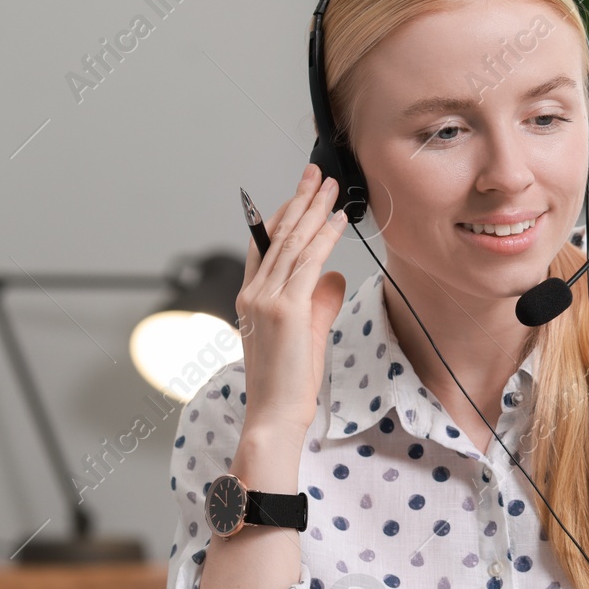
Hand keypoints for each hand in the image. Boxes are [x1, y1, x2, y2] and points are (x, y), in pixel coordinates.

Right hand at [237, 163, 347, 435]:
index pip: (264, 246)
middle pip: (278, 236)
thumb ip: (318, 303)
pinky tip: (337, 220)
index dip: (282, 215)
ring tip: (330, 186)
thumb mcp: (306, 335)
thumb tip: (333, 276)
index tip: (300, 193)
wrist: (276, 414)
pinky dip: (323, 238)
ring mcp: (266, 299)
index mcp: (251, 299)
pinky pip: (308, 263)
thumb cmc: (288, 384)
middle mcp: (254, 293)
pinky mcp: (286, 309)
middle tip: (316, 173)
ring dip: (314, 210)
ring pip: (292, 244)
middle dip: (300, 201)